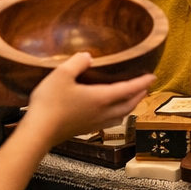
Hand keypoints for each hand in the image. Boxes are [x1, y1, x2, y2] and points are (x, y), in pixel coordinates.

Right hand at [22, 53, 153, 145]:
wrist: (37, 133)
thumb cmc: (50, 103)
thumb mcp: (62, 75)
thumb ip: (77, 62)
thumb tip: (88, 56)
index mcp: (102, 98)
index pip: (129, 89)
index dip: (142, 82)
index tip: (153, 76)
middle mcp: (102, 112)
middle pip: (128, 105)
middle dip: (139, 95)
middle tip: (145, 87)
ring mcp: (94, 123)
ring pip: (119, 116)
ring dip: (129, 107)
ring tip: (130, 100)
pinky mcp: (84, 130)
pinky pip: (108, 123)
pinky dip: (115, 116)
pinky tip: (107, 114)